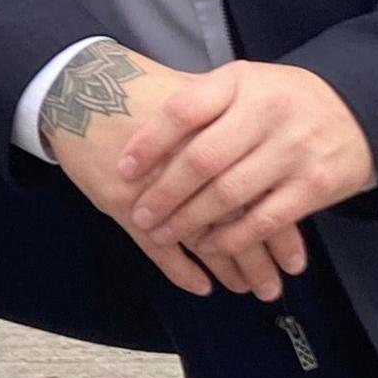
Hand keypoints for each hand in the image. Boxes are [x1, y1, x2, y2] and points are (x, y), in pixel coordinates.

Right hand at [35, 42, 291, 301]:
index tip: (296, 259)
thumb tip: (271, 151)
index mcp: (214, 140)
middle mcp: (190, 170)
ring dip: (228, 270)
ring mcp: (155, 191)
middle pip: (236, 225)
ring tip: (248, 289)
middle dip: (258, 261)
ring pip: (203, 241)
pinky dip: (182, 270)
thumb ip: (232, 131)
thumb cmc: (141, 92)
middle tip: (275, 287)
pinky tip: (202, 287)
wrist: (82, 88)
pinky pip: (158, 249)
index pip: (258, 196)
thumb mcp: (196, 101)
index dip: (280, 232)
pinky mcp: (124, 207)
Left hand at [110, 62, 376, 298]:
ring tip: (164, 233)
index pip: (185, 110)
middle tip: (140, 215)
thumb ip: (202, 104)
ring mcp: (294, 150)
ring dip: (190, 221)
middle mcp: (267, 112)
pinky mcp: (314, 186)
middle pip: (202, 159)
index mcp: (241, 82)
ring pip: (229, 194)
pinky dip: (232, 238)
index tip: (123, 169)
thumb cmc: (282, 101)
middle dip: (164, 193)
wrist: (361, 111)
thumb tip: (135, 130)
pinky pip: (264, 220)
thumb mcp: (245, 85)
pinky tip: (209, 246)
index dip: (149, 142)